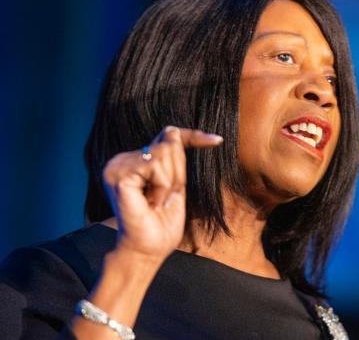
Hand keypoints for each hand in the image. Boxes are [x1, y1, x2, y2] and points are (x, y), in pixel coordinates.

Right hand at [102, 126, 222, 261]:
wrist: (147, 251)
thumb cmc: (161, 224)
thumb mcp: (175, 185)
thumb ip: (174, 161)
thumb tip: (173, 132)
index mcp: (134, 161)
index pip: (167, 136)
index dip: (194, 136)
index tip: (217, 140)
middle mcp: (122, 160)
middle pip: (170, 142)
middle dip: (178, 172)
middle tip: (163, 198)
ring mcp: (116, 166)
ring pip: (164, 152)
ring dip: (170, 182)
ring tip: (155, 202)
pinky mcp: (118, 175)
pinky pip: (155, 167)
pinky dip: (161, 186)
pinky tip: (150, 202)